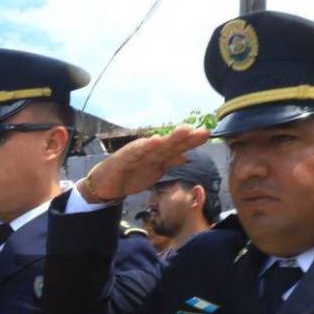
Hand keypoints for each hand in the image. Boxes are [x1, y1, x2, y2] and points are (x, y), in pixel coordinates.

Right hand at [82, 125, 210, 202]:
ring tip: (184, 130)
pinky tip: (154, 142)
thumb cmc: (132, 174)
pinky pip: (135, 153)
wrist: (107, 183)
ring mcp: (136, 153)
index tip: (206, 134)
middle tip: (202, 131)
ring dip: (170, 138)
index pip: (177, 146)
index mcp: (158, 154)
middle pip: (170, 144)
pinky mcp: (123, 159)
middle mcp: (149, 150)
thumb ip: (168, 162)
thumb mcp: (154, 171)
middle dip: (185, 137)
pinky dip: (145, 147)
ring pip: (156, 146)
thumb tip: (185, 156)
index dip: (191, 141)